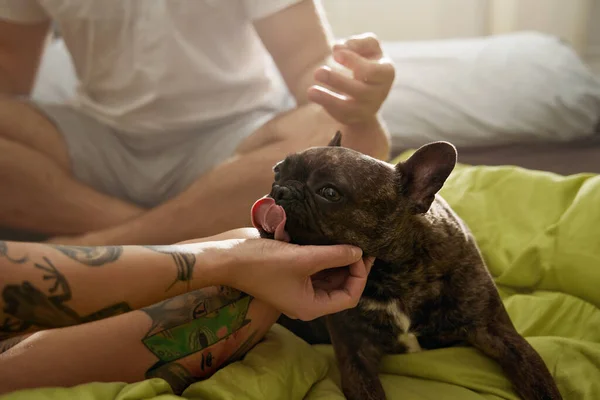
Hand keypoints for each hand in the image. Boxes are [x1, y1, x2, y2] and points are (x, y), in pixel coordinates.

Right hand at [208, 239, 373, 320]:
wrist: (230, 260)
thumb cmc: (264, 263)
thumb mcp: (304, 258)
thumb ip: (334, 255)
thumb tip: (359, 251)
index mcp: (311, 307)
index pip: (350, 297)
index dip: (360, 275)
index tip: (361, 253)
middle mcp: (307, 303)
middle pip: (341, 288)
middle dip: (352, 267)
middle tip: (360, 244)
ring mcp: (299, 291)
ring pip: (329, 279)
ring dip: (339, 262)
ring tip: (348, 241)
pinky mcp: (292, 279)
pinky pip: (316, 272)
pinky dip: (325, 259)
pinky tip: (330, 242)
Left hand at [307, 32, 394, 126]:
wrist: (367, 84)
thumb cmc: (368, 60)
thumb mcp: (368, 46)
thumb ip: (358, 43)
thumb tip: (338, 48)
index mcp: (386, 73)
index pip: (372, 71)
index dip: (354, 62)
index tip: (335, 54)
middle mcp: (380, 93)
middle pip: (360, 91)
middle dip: (337, 82)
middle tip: (317, 72)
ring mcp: (368, 109)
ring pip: (349, 108)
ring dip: (328, 99)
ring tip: (310, 91)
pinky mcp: (355, 118)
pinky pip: (340, 116)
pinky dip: (327, 106)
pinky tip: (315, 95)